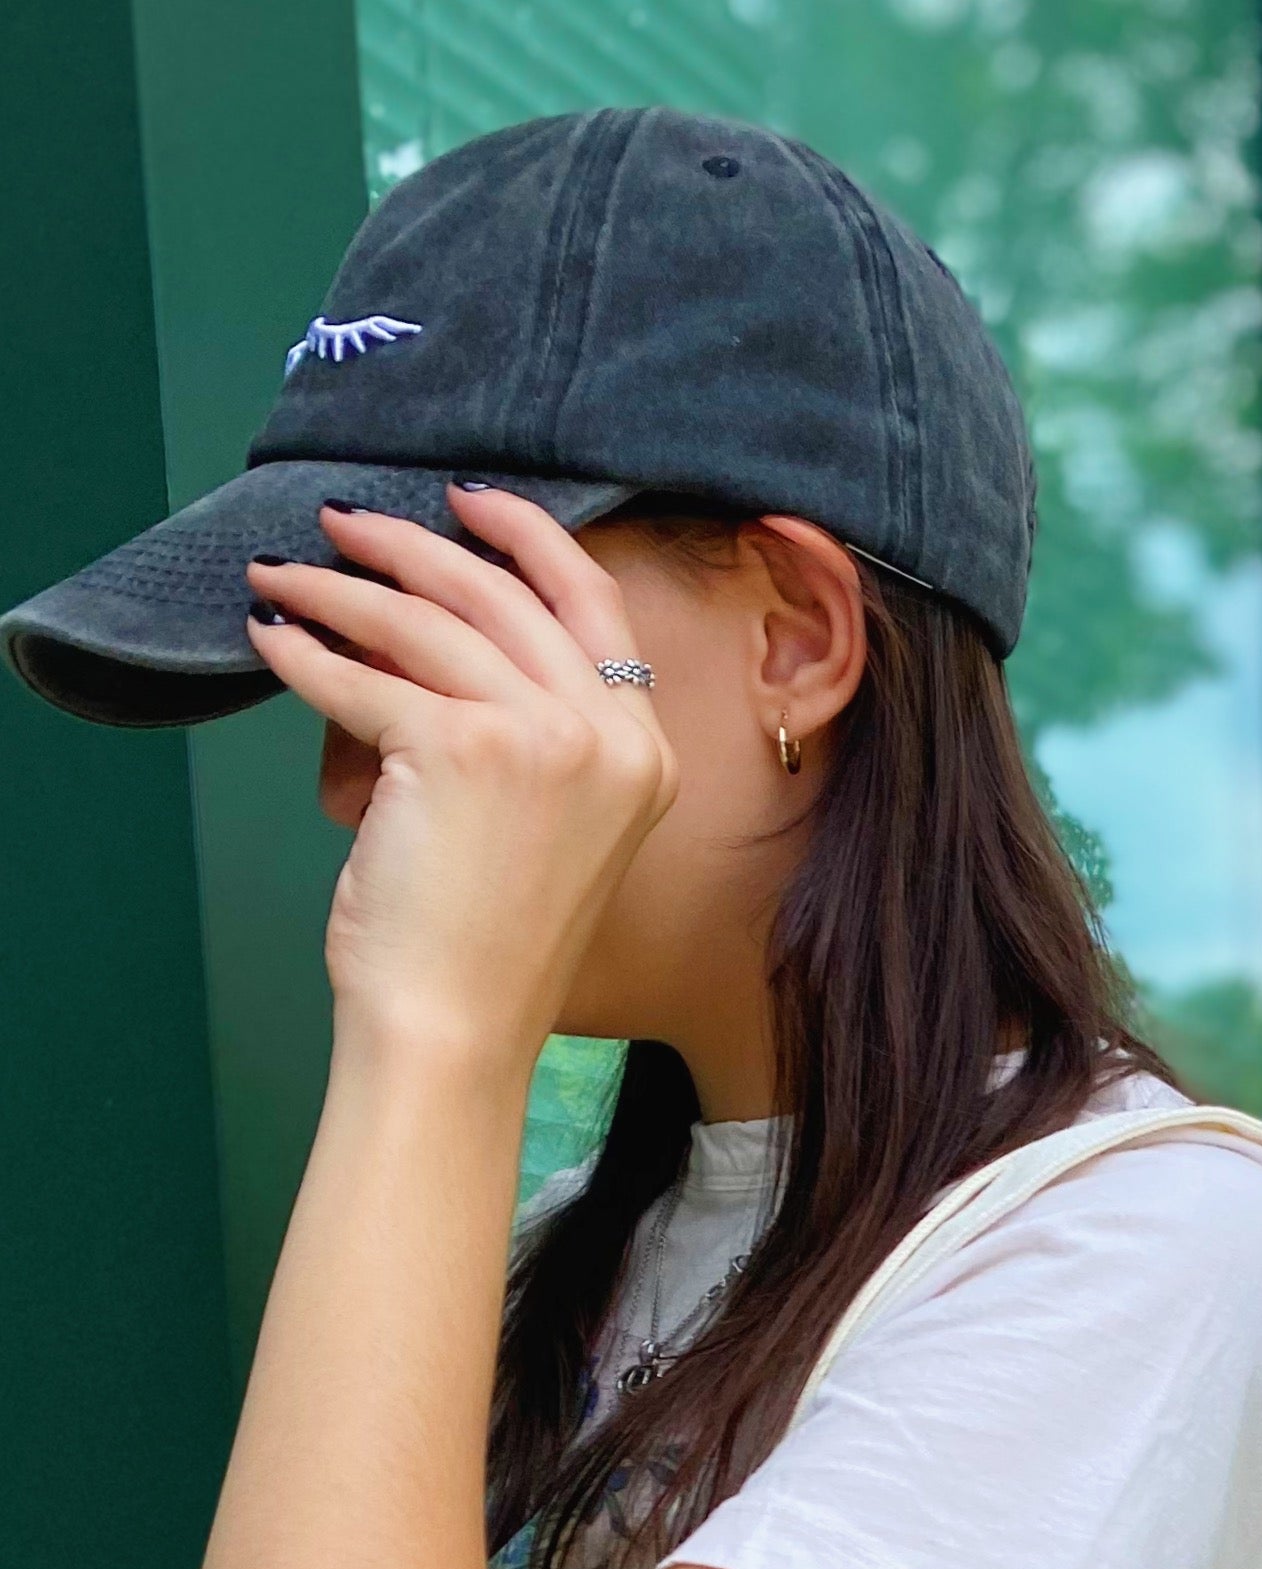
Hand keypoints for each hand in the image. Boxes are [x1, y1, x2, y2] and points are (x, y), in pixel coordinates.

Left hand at [246, 489, 675, 1072]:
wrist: (457, 1028)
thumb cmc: (487, 947)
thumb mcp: (541, 821)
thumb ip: (518, 726)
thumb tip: (408, 627)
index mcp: (644, 754)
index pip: (591, 604)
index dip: (524, 536)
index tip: (462, 503)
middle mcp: (607, 737)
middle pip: (501, 593)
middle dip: (409, 545)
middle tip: (341, 525)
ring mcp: (541, 737)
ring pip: (424, 622)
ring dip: (341, 589)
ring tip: (288, 578)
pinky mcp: (458, 748)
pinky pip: (362, 678)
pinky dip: (306, 655)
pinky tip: (273, 643)